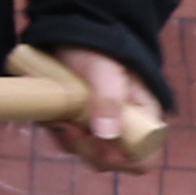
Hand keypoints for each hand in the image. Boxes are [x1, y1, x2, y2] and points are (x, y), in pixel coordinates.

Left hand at [51, 46, 167, 172]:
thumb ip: (109, 100)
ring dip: (67, 139)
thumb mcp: (105, 71)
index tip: (100, 146)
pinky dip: (55, 130)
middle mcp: (121, 126)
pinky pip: (64, 138)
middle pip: (108, 160)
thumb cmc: (100, 49)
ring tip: (59, 116)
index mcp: (142, 117)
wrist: (76, 34)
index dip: (124, 160)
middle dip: (86, 148)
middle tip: (69, 126)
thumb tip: (107, 136)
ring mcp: (97, 125)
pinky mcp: (75, 121)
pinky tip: (51, 114)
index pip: (144, 156)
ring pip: (82, 151)